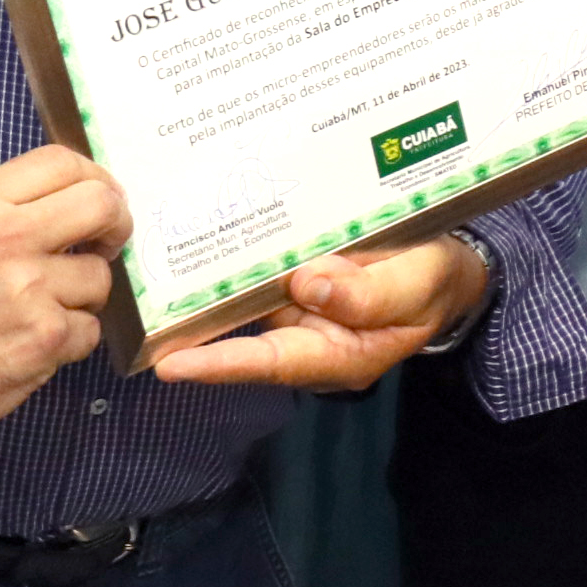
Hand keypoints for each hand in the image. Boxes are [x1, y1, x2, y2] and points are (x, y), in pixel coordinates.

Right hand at [0, 146, 127, 458]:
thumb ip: (8, 211)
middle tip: (106, 242)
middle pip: (101, 204)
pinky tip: (32, 344)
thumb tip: (79, 202)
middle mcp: (6, 238)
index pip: (62, 162)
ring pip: (101, 277)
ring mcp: (29, 290)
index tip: (100, 200)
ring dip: (84, 296)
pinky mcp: (44, 340)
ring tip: (41, 309)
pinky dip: (70, 339)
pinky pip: (90, 329)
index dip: (95, 178)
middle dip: (116, 223)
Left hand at [153, 235, 490, 390]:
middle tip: (143, 307)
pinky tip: (200, 221)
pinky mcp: (290, 274)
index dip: (221, 365)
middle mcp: (304, 334)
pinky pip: (256, 265)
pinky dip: (232, 249)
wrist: (443, 265)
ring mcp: (293, 304)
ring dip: (203, 280)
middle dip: (192, 321)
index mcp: (336, 354)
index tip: (170, 365)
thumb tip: (308, 284)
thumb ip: (371, 295)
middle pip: (242, 332)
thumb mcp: (418, 287)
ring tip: (153, 261)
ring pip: (241, 296)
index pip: (271, 364)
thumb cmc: (433, 283)